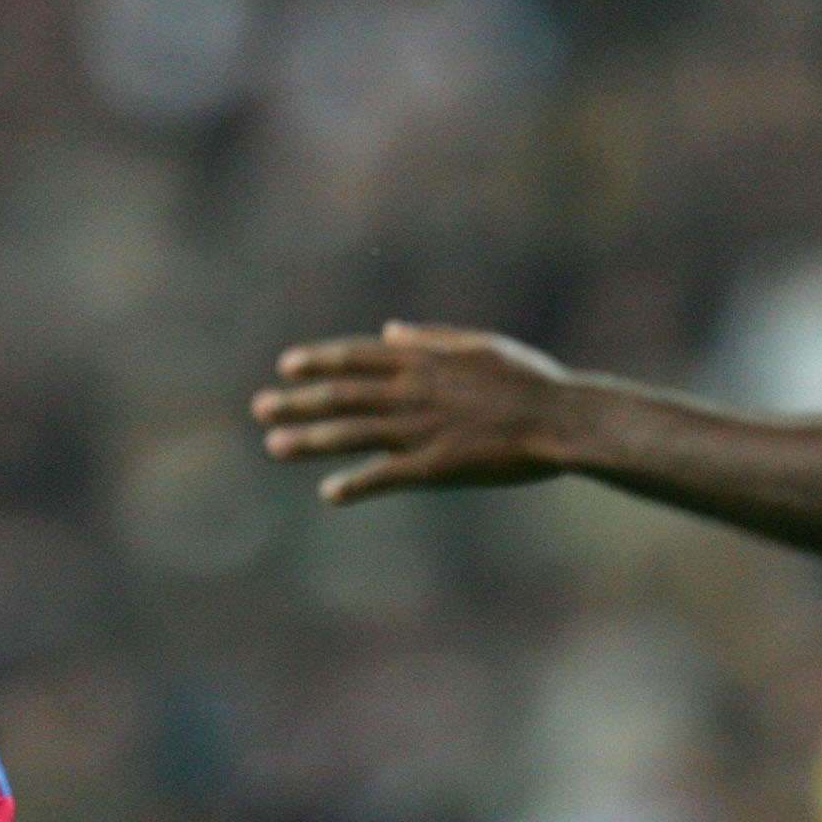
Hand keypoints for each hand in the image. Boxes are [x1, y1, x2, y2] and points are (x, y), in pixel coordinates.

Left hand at [254, 321, 582, 503]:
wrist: (561, 418)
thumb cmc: (527, 378)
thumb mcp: (477, 343)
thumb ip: (429, 337)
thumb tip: (390, 329)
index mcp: (422, 360)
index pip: (356, 357)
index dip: (319, 361)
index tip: (286, 365)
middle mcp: (412, 392)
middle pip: (342, 395)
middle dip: (297, 401)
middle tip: (260, 408)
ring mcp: (420, 429)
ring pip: (353, 433)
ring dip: (310, 439)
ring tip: (274, 445)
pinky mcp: (435, 466)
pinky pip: (386, 476)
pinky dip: (356, 483)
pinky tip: (329, 492)